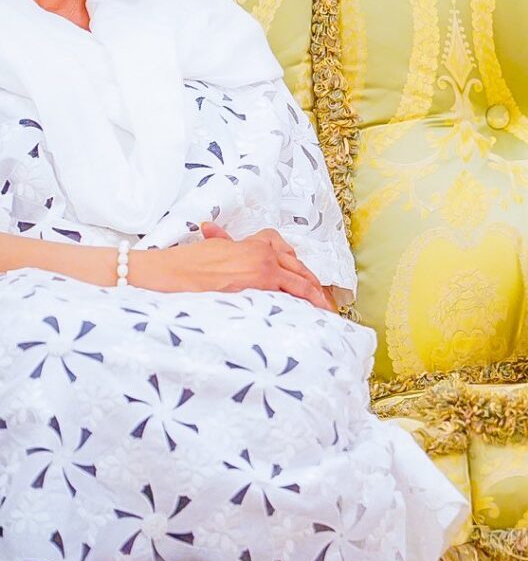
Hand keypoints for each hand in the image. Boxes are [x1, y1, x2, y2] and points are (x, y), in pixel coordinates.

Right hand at [132, 225, 333, 309]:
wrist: (169, 273)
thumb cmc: (187, 264)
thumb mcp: (215, 250)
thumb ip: (232, 247)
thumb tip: (236, 251)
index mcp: (254, 244)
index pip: (288, 256)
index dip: (302, 272)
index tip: (312, 286)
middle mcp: (263, 254)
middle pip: (299, 269)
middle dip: (314, 286)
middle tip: (326, 302)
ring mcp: (262, 269)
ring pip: (298, 282)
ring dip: (314, 297)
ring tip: (326, 312)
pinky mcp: (256, 287)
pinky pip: (286, 297)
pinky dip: (301, 306)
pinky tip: (310, 317)